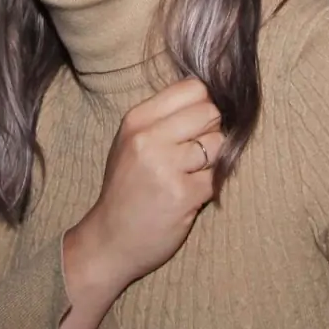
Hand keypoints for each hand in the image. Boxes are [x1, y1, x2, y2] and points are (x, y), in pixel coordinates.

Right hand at [65, 79, 223, 300]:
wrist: (109, 240)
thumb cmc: (126, 189)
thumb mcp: (132, 143)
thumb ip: (165, 118)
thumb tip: (212, 98)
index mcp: (137, 119)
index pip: (194, 87)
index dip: (203, 105)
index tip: (196, 124)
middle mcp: (149, 138)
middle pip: (210, 111)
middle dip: (211, 132)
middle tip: (193, 154)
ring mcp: (165, 166)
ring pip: (219, 143)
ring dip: (213, 161)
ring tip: (190, 175)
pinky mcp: (182, 195)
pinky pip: (217, 177)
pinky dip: (208, 187)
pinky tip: (188, 195)